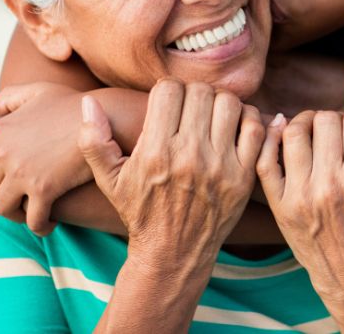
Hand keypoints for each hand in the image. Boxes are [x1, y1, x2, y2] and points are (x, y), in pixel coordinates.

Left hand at [0, 82, 86, 234]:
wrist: (106, 117)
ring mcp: (22, 173)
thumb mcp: (38, 92)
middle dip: (1, 198)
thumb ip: (7, 99)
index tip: (4, 181)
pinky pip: (32, 219)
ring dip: (16, 215)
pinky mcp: (44, 189)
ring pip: (3, 209)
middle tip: (20, 199)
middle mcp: (4, 154)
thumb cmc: (74, 105)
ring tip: (32, 213)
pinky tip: (49, 223)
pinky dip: (39, 226)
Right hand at [79, 79, 263, 259]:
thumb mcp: (109, 180)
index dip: (167, 90)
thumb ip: (94, 140)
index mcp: (156, 152)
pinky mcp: (243, 177)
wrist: (173, 252)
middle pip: (200, 92)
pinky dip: (249, 118)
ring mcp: (220, 166)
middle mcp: (189, 156)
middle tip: (191, 106)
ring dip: (221, 101)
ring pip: (229, 103)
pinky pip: (254, 129)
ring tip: (212, 113)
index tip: (167, 102)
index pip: (168, 90)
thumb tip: (88, 101)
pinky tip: (235, 124)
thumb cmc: (140, 211)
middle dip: (193, 93)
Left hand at [256, 111, 343, 311]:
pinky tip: (283, 135)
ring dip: (304, 123)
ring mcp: (301, 195)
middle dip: (334, 119)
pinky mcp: (281, 206)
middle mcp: (329, 186)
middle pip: (324, 121)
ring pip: (293, 133)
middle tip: (338, 132)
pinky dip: (270, 140)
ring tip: (314, 130)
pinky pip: (266, 161)